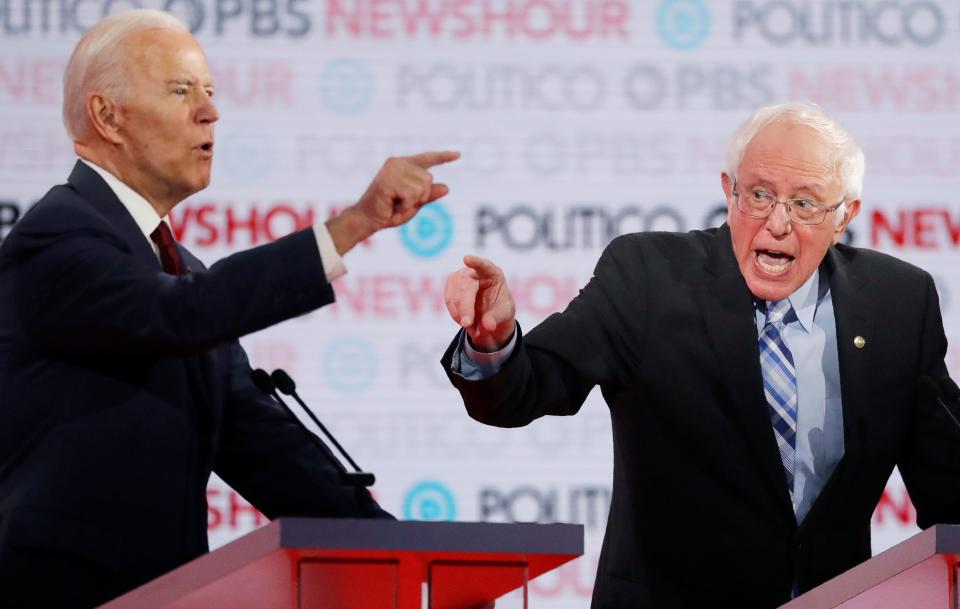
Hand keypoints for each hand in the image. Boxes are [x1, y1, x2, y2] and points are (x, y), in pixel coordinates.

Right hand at [326, 151, 459, 254]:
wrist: (368, 219)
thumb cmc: (389, 211)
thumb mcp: (414, 204)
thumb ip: (429, 195)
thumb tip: (447, 187)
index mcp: (405, 165)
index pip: (428, 159)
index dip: (443, 157)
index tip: (458, 155)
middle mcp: (398, 163)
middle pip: (428, 179)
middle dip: (421, 196)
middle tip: (403, 202)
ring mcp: (392, 170)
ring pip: (421, 188)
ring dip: (413, 202)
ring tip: (397, 204)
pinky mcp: (388, 181)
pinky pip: (411, 195)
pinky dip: (406, 206)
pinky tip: (394, 206)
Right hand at [444, 255, 515, 351]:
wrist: (489, 314)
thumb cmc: (499, 309)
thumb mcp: (505, 314)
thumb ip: (496, 318)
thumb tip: (488, 325)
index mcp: (493, 273)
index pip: (484, 265)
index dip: (476, 262)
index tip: (466, 259)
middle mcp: (475, 272)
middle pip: (466, 286)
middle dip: (466, 307)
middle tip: (467, 324)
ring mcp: (461, 277)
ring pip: (454, 295)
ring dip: (461, 314)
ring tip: (472, 327)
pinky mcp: (451, 286)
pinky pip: (449, 300)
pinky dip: (456, 314)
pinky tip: (463, 320)